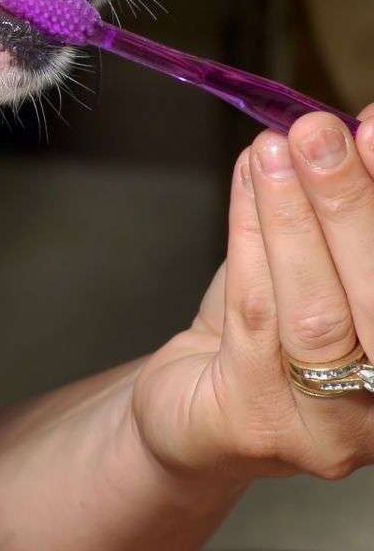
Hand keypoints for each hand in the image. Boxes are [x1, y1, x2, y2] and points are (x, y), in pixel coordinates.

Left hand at [134, 106, 373, 482]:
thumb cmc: (269, 333)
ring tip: (273, 149)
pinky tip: (245, 183)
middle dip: (351, 205)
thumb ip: (345, 212)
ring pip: (314, 310)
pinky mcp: (256, 420)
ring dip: (292, 217)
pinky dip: (249, 239)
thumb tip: (355, 123)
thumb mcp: (320, 266)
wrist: (196, 412)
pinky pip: (253, 317)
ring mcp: (329, 427)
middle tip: (321, 132)